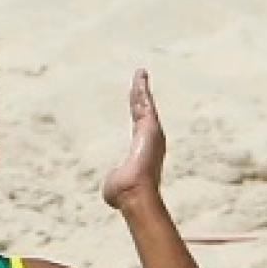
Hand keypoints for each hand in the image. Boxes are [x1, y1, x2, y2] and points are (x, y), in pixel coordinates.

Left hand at [101, 69, 165, 210]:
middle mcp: (150, 139)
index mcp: (141, 150)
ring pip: (144, 104)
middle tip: (141, 82)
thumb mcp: (115, 184)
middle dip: (143, 96)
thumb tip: (114, 183)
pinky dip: (143, 87)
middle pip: (143, 112)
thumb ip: (115, 179)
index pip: (138, 127)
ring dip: (142, 88)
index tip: (137, 104)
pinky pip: (145, 102)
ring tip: (140, 74)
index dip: (138, 114)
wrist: (132, 192)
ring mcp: (151, 131)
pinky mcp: (150, 125)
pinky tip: (140, 75)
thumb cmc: (122, 193)